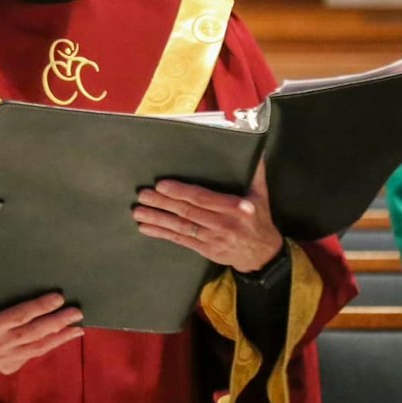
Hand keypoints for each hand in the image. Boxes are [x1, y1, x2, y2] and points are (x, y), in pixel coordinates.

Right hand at [0, 293, 83, 375]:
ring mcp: (3, 360)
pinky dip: (47, 345)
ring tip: (77, 328)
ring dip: (59, 337)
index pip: (19, 316)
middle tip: (76, 312)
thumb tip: (27, 282)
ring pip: (37, 348)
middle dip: (57, 322)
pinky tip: (60, 336)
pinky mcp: (7, 367)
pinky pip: (32, 355)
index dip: (40, 307)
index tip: (58, 298)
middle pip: (33, 333)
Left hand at [133, 162, 283, 273]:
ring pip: (181, 227)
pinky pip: (181, 240)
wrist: (263, 255)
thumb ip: (254, 171)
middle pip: (188, 212)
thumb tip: (253, 147)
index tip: (162, 185)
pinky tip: (146, 228)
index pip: (204, 199)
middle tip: (143, 195)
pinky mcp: (206, 250)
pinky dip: (162, 233)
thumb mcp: (261, 195)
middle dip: (163, 203)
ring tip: (138, 212)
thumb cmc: (259, 219)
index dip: (182, 192)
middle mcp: (224, 224)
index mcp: (237, 208)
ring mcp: (213, 239)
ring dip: (158, 219)